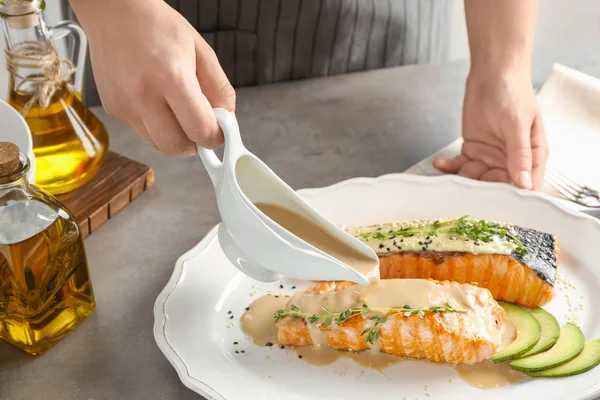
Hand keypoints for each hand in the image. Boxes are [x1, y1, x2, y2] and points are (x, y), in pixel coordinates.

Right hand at [70, 0, 234, 154]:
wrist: (114, 12)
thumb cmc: (159, 27)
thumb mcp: (202, 52)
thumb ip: (219, 89)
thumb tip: (227, 121)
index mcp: (171, 77)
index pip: (200, 129)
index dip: (215, 136)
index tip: (219, 131)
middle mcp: (143, 94)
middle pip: (176, 147)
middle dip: (194, 143)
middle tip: (198, 126)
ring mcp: (124, 105)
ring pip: (158, 144)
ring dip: (175, 136)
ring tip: (176, 109)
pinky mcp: (113, 109)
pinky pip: (143, 133)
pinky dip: (156, 126)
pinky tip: (155, 101)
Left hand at [433, 69, 547, 190]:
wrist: (492, 74)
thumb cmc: (512, 93)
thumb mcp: (517, 124)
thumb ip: (519, 154)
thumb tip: (525, 183)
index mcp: (533, 155)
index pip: (527, 183)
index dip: (514, 195)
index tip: (497, 203)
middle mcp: (512, 160)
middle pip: (498, 185)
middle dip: (482, 189)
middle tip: (466, 188)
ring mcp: (491, 156)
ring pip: (477, 178)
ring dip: (464, 179)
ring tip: (452, 174)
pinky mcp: (473, 150)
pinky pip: (461, 166)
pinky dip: (450, 167)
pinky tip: (440, 164)